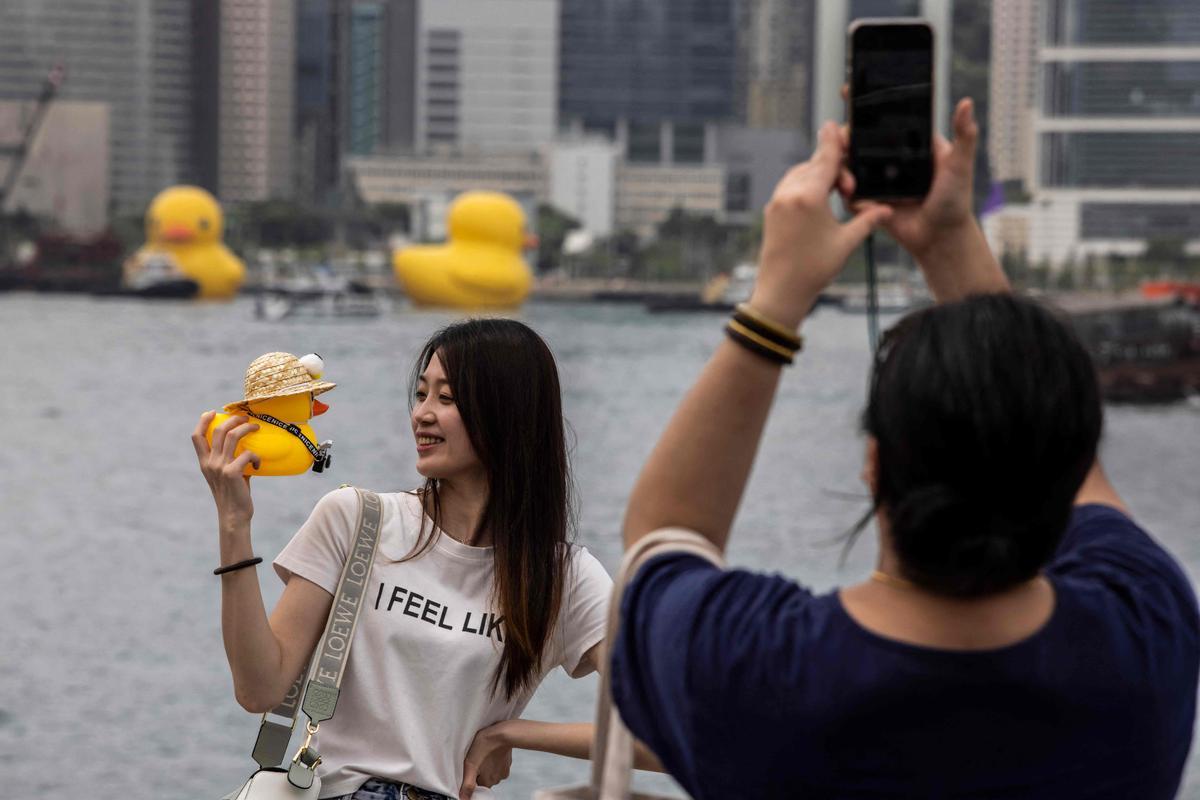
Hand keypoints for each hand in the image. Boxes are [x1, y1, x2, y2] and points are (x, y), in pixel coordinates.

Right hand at [191, 411, 260, 529]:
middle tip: (245, 417)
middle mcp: (210, 463)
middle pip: (219, 430)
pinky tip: (258, 463)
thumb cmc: (234, 494)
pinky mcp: (232, 472)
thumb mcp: (225, 475)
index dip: (202, 421)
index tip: (212, 412)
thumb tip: (247, 447)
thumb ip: (231, 460)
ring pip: (233, 436)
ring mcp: (220, 467)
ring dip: (246, 428)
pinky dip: (255, 456)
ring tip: (256, 427)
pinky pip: (247, 454)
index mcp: (204, 463)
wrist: (233, 516)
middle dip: (233, 419)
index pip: (196, 437)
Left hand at [460, 721, 512, 799]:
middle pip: (483, 779)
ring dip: (486, 765)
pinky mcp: (507, 762)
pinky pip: (498, 765)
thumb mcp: (470, 764)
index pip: (476, 785)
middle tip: (475, 758)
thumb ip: (467, 784)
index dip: (472, 777)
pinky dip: (493, 760)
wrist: (502, 733)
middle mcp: (497, 779)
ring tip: (483, 753)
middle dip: (479, 770)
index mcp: (488, 782)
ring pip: (491, 771)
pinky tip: (490, 751)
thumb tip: (463, 799)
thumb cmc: (485, 746)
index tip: (471, 767)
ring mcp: (504, 771)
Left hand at [752, 121, 891, 328]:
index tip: (834, 124)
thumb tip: (887, 208)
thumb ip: (867, 219)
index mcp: (808, 197)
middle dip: (832, 167)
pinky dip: (805, 185)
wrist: (780, 291)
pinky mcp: (772, 211)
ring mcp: (777, 202)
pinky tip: (818, 197)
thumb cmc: (814, 269)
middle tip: (850, 185)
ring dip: (818, 175)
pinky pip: (790, 187)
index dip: (833, 142)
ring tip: (837, 191)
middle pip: (813, 165)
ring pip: (800, 175)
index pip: (825, 160)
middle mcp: (789, 194)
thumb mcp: (846, 242)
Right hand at [838, 97, 979, 259]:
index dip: (864, 105)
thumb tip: (967, 102)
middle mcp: (888, 158)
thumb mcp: (960, 164)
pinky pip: (847, 193)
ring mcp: (875, 179)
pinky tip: (851, 193)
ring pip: (846, 164)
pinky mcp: (867, 200)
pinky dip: (845, 192)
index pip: (883, 118)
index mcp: (908, 143)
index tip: (849, 92)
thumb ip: (964, 135)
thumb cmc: (955, 200)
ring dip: (840, 166)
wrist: (940, 238)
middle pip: (856, 138)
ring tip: (849, 179)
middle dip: (844, 137)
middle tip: (843, 141)